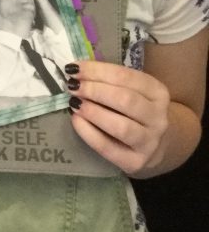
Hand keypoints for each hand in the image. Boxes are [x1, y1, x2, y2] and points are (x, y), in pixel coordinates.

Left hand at [66, 60, 170, 174]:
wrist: (153, 145)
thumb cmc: (135, 110)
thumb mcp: (132, 90)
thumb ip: (111, 81)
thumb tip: (77, 72)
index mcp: (158, 93)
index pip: (125, 76)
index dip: (97, 71)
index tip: (74, 68)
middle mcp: (158, 118)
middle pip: (125, 100)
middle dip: (94, 90)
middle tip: (72, 85)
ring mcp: (149, 143)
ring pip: (121, 126)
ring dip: (93, 111)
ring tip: (74, 102)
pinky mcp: (135, 163)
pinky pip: (107, 147)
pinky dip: (88, 132)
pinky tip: (76, 120)